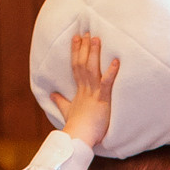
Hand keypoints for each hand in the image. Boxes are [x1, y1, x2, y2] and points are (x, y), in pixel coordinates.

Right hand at [50, 32, 119, 149]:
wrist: (78, 138)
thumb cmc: (76, 127)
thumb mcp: (67, 111)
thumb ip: (61, 101)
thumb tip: (52, 94)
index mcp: (79, 91)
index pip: (76, 66)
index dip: (76, 51)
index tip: (77, 37)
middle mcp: (85, 89)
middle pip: (83, 63)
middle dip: (84, 47)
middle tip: (87, 32)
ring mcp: (93, 93)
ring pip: (92, 69)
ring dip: (94, 53)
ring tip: (97, 38)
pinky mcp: (102, 100)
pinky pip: (106, 83)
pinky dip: (111, 72)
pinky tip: (116, 61)